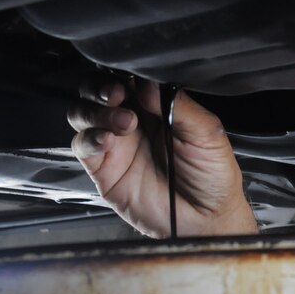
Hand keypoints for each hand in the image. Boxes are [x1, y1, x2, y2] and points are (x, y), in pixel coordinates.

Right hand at [68, 77, 257, 237]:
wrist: (206, 219)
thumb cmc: (213, 177)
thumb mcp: (207, 134)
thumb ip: (179, 106)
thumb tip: (148, 83)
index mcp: (159, 108)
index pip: (130, 79)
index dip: (124, 74)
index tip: (131, 78)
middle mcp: (134, 122)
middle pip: (98, 91)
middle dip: (101, 87)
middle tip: (116, 94)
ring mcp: (117, 145)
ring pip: (84, 114)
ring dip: (97, 111)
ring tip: (124, 122)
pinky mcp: (104, 169)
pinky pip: (82, 146)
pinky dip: (88, 138)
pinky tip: (106, 141)